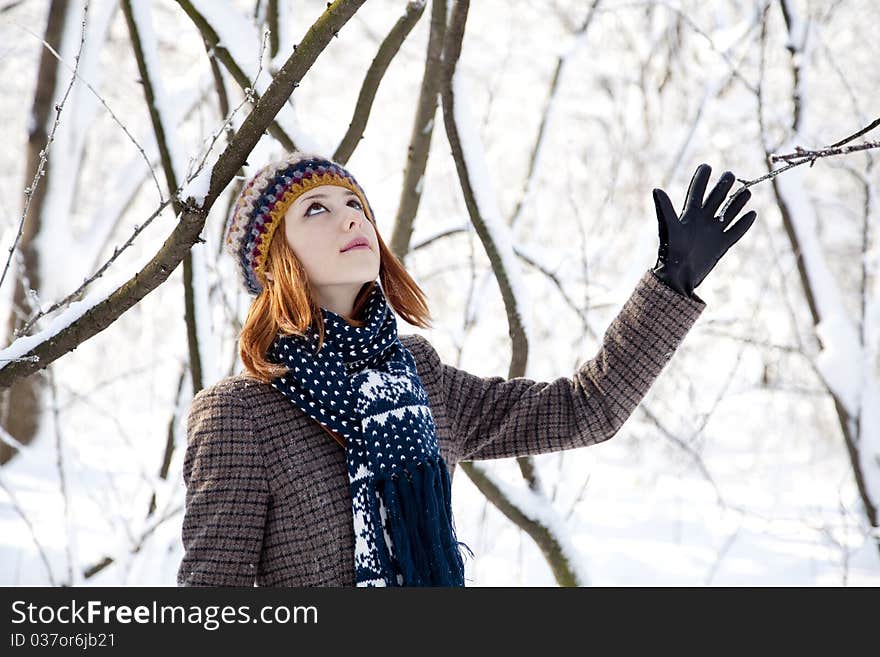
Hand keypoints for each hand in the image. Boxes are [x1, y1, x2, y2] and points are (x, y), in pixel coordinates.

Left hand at [651, 163, 756, 297]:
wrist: (678, 276)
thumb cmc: (670, 252)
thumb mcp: (669, 228)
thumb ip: (665, 209)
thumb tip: (656, 189)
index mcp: (689, 215)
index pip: (697, 191)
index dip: (701, 179)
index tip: (706, 166)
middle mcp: (702, 221)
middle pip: (715, 199)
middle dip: (723, 186)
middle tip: (730, 174)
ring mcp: (713, 232)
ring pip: (728, 213)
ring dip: (737, 202)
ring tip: (747, 191)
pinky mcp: (722, 244)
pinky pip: (735, 231)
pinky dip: (744, 223)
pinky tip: (753, 214)